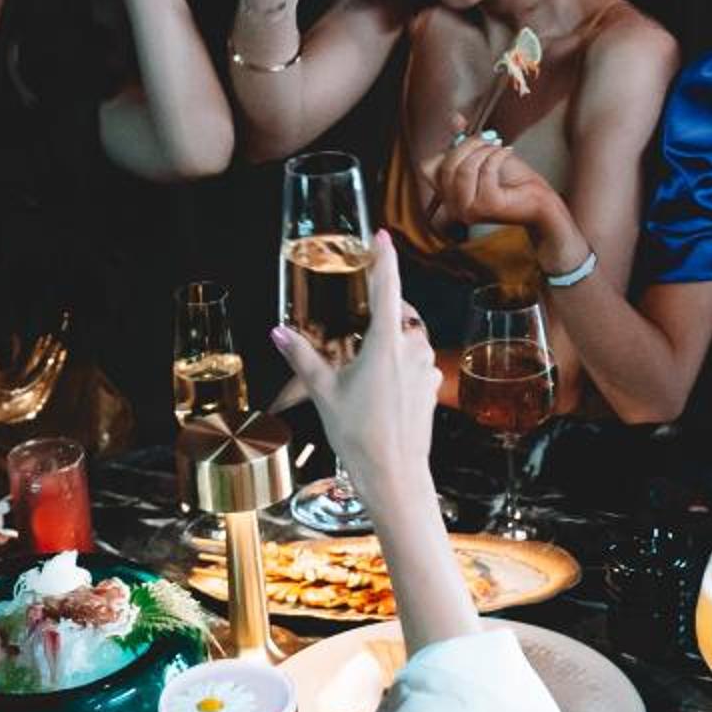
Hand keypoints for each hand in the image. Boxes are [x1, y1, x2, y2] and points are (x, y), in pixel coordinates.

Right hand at [267, 231, 436, 503]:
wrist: (394, 475)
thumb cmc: (359, 435)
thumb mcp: (323, 392)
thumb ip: (302, 356)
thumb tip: (278, 332)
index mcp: (386, 342)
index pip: (388, 286)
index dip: (385, 257)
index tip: (383, 235)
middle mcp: (413, 348)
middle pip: (395, 315)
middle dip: (376, 318)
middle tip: (352, 339)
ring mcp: (427, 366)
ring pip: (405, 340)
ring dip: (386, 346)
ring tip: (361, 375)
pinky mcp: (433, 385)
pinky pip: (414, 363)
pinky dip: (397, 368)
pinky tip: (380, 393)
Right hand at [428, 132, 562, 238]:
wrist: (539, 201)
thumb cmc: (513, 180)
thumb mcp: (484, 154)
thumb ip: (465, 140)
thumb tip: (455, 118)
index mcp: (448, 196)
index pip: (428, 168)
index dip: (447, 150)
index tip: (471, 142)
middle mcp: (454, 207)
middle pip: (446, 166)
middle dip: (468, 145)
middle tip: (488, 137)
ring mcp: (468, 210)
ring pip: (463, 169)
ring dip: (483, 150)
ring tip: (498, 147)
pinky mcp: (487, 207)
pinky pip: (485, 171)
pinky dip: (497, 155)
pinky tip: (507, 152)